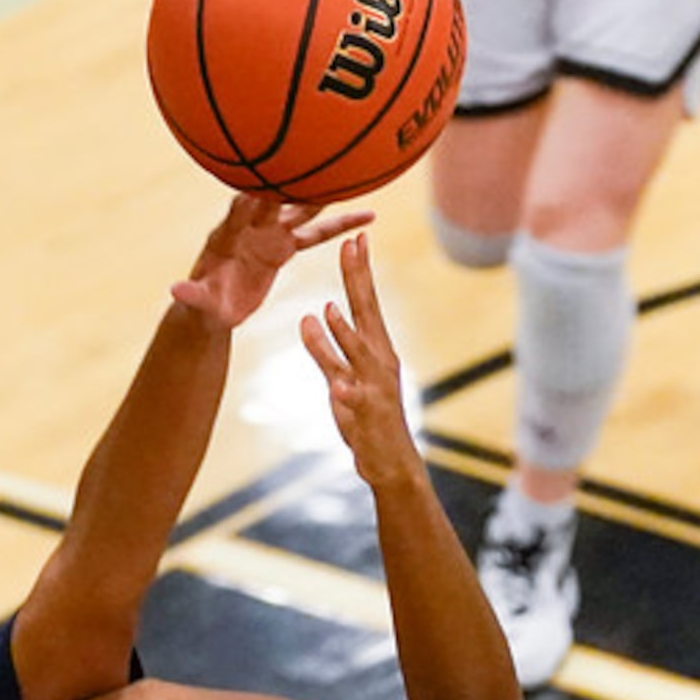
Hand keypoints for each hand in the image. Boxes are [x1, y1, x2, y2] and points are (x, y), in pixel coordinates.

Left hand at [170, 194, 373, 328]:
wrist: (215, 306)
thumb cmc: (203, 302)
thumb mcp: (197, 302)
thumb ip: (190, 294)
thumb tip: (175, 290)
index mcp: (226, 236)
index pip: (238, 213)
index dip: (250, 200)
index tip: (263, 188)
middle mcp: (251, 226)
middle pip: (274, 200)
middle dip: (292, 182)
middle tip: (314, 161)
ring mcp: (270, 233)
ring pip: (300, 211)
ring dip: (323, 196)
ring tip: (353, 178)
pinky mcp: (284, 246)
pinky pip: (315, 235)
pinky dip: (338, 227)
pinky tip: (366, 216)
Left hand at [299, 234, 420, 490]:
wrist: (390, 461)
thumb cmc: (366, 417)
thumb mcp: (339, 376)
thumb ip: (323, 348)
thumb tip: (310, 314)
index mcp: (375, 348)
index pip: (366, 302)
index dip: (359, 271)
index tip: (354, 238)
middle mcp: (379, 360)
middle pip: (366, 313)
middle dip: (358, 280)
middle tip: (352, 245)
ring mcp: (374, 386)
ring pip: (357, 353)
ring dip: (344, 332)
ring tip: (329, 308)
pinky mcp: (366, 413)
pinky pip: (353, 399)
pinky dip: (346, 391)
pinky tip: (338, 387)